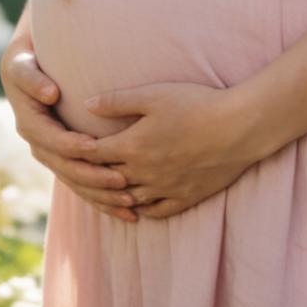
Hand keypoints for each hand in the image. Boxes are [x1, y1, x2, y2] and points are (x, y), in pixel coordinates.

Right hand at [0, 37, 140, 222]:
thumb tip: (50, 95)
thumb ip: (31, 78)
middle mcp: (38, 143)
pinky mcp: (64, 161)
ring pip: (77, 182)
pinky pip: (83, 184)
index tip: (96, 146)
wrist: (26, 66)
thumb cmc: (27, 59)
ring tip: (130, 201)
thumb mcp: (21, 63)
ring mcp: (50, 154)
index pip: (52, 141)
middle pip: (67, 168)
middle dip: (94, 176)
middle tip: (122, 180)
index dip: (72, 146)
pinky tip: (127, 212)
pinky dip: (103, 199)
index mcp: (29, 123)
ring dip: (101, 194)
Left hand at [81, 81, 252, 218]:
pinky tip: (137, 204)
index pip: (92, 155)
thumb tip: (86, 104)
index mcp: (132, 147)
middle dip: (90, 175)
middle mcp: (144, 173)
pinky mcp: (186, 197)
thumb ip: (117, 101)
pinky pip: (157, 211)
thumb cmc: (196, 104)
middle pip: (106, 180)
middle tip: (78, 169)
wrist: (239, 126)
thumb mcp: (153, 95)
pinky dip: (142, 209)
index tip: (67, 146)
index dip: (77, 151)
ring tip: (103, 189)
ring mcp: (165, 188)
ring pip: (129, 199)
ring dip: (113, 195)